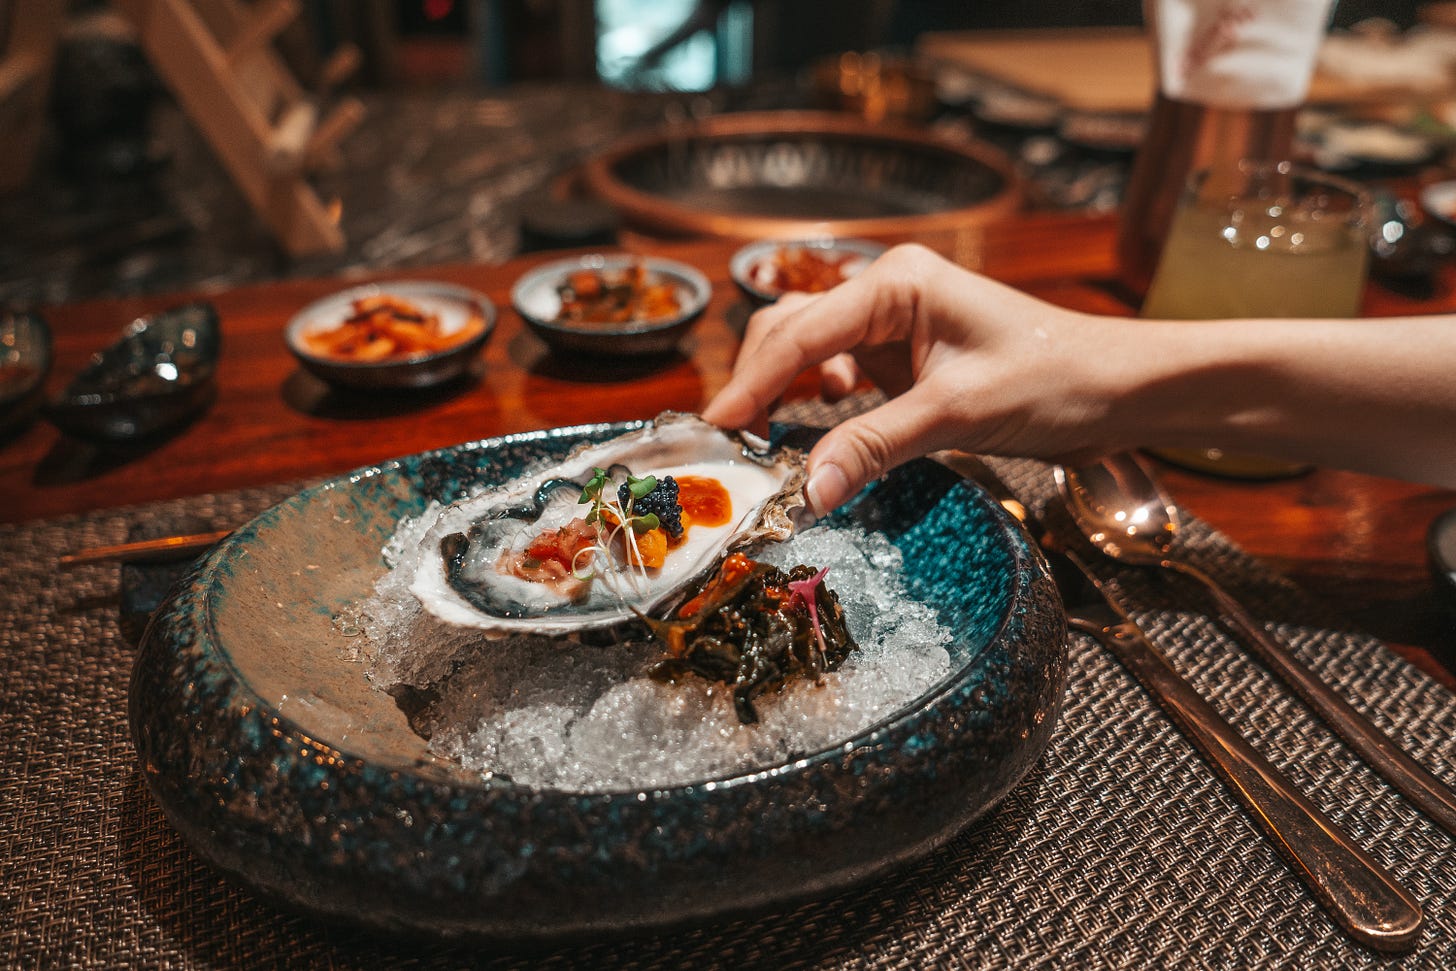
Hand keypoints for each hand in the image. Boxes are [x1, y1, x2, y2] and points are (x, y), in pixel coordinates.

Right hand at [703, 244, 1118, 513]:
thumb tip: (805, 491)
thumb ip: (872, 446)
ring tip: (767, 443)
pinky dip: (818, 406)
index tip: (718, 429)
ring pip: (809, 353)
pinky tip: (824, 430)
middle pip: (791, 332)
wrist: (1117, 391)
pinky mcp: (904, 359)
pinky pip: (839, 377)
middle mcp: (887, 293)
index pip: (799, 330)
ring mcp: (894, 325)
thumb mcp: (955, 414)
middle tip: (736, 446)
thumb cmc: (1053, 380)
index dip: (751, 381)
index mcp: (896, 282)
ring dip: (783, 395)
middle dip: (758, 385)